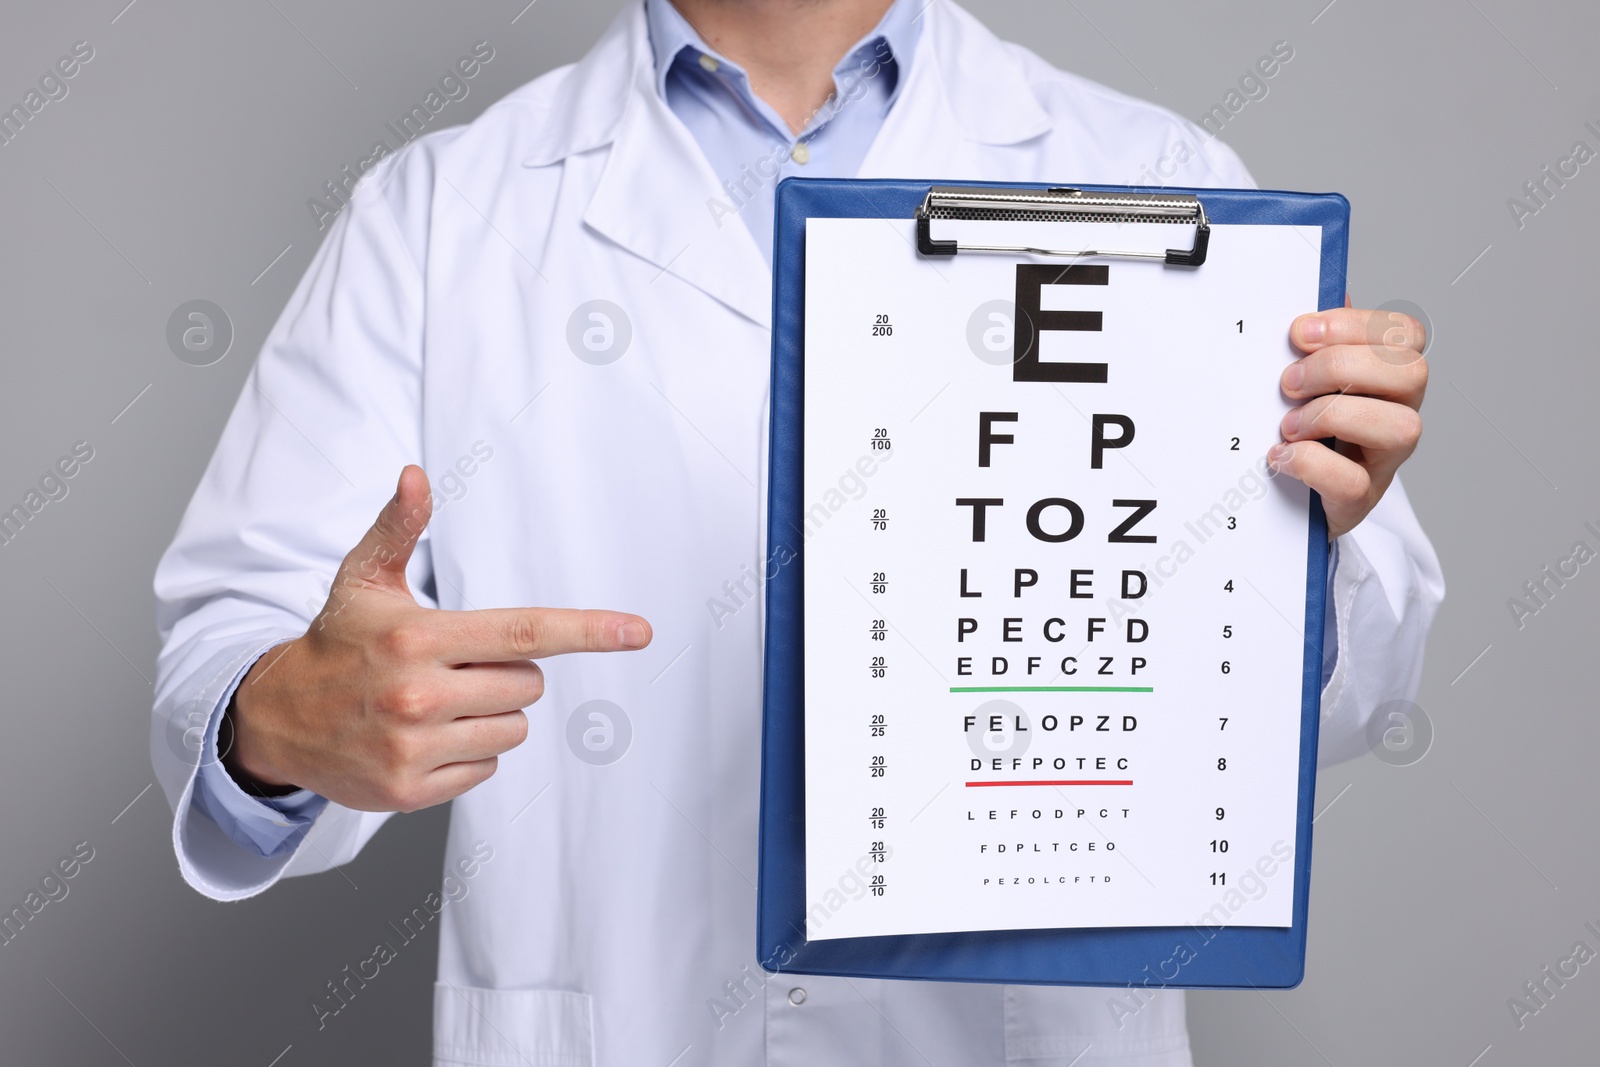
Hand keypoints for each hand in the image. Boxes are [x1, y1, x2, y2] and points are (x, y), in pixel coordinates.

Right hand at [224, 465, 651, 811]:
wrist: (273, 719)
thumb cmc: (336, 642)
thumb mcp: (363, 580)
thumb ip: (399, 527)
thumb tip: (416, 473)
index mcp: (418, 639)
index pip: (524, 633)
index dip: (588, 630)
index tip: (638, 631)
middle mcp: (418, 696)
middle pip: (528, 684)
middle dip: (504, 674)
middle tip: (451, 668)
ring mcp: (413, 747)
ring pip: (513, 729)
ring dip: (490, 716)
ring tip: (436, 705)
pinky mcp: (409, 790)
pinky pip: (485, 770)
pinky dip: (466, 757)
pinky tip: (422, 739)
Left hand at [1270, 304, 1426, 539]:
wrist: (1294, 495)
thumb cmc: (1307, 427)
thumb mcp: (1309, 377)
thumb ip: (1318, 340)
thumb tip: (1323, 288)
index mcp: (1389, 375)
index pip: (1405, 333)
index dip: (1354, 325)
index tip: (1299, 332)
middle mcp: (1400, 413)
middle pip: (1412, 372)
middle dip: (1340, 367)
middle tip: (1289, 381)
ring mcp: (1386, 458)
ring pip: (1399, 427)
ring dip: (1331, 416)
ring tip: (1289, 424)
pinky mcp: (1361, 498)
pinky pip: (1353, 480)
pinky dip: (1311, 463)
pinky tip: (1282, 456)